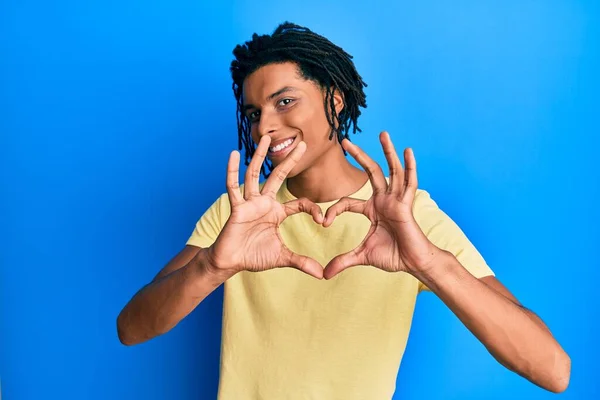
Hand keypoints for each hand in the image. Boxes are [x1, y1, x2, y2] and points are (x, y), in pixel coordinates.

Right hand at [207, 135, 324, 278]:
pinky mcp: (236, 207)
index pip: (299, 203)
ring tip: (265, 138)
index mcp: (276, 212)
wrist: (230, 262)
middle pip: (279, 177)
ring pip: (255, 175)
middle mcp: (264, 202)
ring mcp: (249, 203)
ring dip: (260, 156)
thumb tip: (322, 274)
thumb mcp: (282, 258)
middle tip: (304, 143)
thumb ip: (301, 262)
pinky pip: (233, 187)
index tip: (323, 220)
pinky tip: (233, 154)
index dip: (312, 209)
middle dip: (290, 161)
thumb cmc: (253, 256)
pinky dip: (231, 171)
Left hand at [322, 131, 442, 278]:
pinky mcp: (407, 204)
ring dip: (387, 152)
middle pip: (370, 172)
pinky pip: (409, 182)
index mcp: (372, 209)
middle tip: (344, 141)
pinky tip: (408, 150)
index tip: (323, 222)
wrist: (413, 263)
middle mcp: (384, 200)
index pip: (347, 202)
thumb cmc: (392, 256)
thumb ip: (342, 261)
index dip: (333, 210)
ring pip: (391, 170)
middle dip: (358, 156)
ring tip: (383, 133)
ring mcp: (396, 199)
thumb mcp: (361, 256)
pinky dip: (410, 166)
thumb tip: (323, 275)